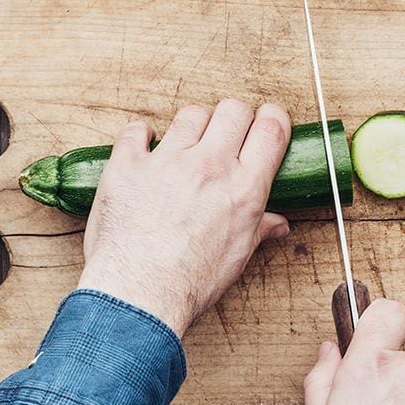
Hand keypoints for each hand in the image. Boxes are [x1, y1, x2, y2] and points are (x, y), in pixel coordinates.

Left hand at [76, 100, 291, 335]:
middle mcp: (209, 166)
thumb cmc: (188, 283)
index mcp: (244, 187)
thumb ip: (258, 229)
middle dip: (234, 117)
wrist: (138, 295)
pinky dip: (142, 136)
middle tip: (225, 135)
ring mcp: (167, 161)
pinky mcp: (128, 164)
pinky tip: (144, 149)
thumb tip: (276, 224)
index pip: (271, 128)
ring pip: (190, 114)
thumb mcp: (236, 256)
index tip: (265, 122)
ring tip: (185, 146)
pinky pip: (137, 131)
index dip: (272, 118)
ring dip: (192, 126)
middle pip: (233, 109)